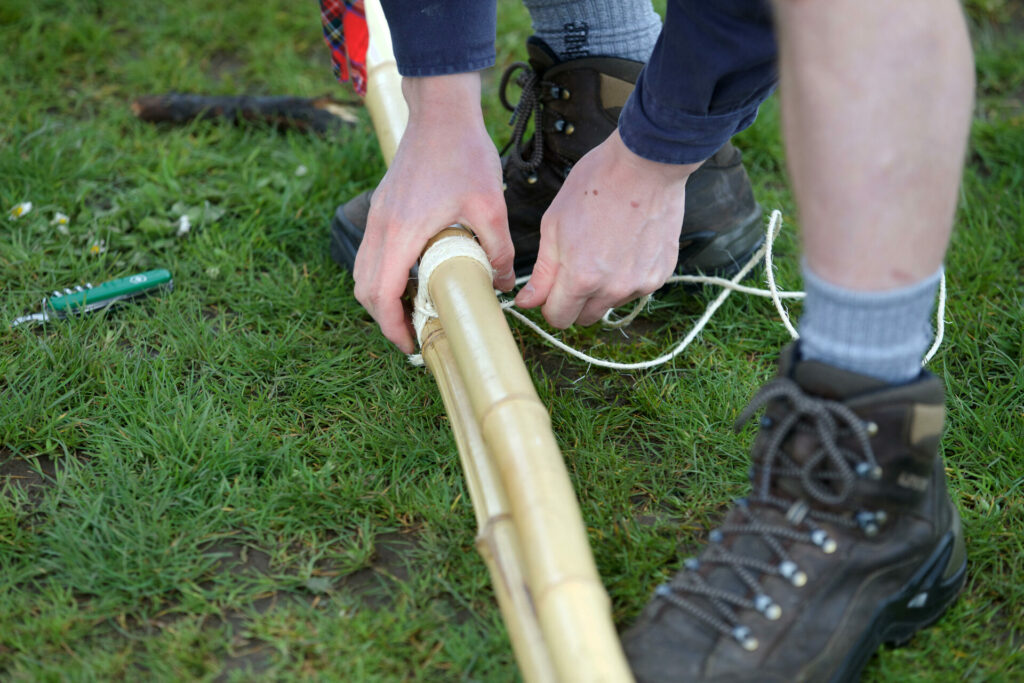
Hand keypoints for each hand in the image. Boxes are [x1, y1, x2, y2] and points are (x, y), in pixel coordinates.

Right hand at [353, 73, 514, 352]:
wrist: (440, 111)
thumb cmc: (464, 154)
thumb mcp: (491, 207)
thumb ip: (499, 251)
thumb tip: (505, 285)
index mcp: (403, 232)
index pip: (381, 294)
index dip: (391, 326)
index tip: (410, 344)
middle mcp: (381, 227)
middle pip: (363, 289)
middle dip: (383, 319)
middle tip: (413, 336)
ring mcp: (377, 216)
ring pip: (362, 272)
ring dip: (380, 298)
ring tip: (411, 313)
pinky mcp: (382, 208)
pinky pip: (371, 254)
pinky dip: (382, 276)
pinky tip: (411, 280)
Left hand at [514, 130, 697, 327]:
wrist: (646, 164)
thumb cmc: (595, 186)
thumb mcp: (554, 225)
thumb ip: (542, 272)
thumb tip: (528, 302)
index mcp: (581, 278)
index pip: (558, 318)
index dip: (549, 305)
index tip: (550, 288)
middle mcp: (613, 289)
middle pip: (584, 318)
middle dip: (574, 301)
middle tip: (575, 267)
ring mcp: (641, 284)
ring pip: (610, 304)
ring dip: (601, 289)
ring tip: (603, 249)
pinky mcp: (660, 274)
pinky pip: (635, 289)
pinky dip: (626, 276)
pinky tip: (626, 245)